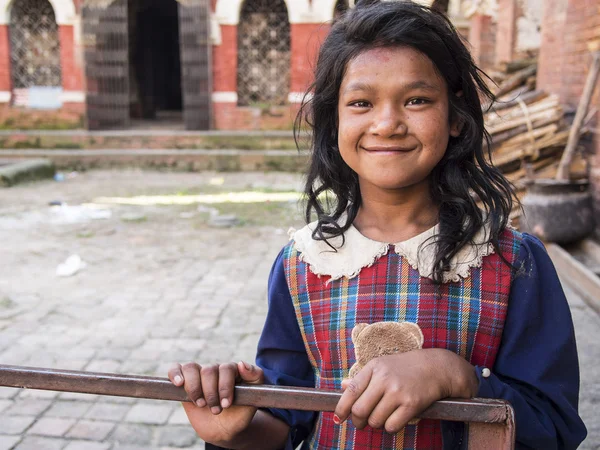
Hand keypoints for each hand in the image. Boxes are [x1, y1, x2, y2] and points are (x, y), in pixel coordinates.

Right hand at [168, 361, 263, 445]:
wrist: (225, 429)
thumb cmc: (240, 413)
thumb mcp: (254, 398)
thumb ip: (255, 377)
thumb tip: (241, 363)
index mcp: (233, 370)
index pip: (226, 368)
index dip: (224, 386)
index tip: (226, 404)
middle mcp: (215, 369)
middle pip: (208, 370)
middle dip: (211, 393)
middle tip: (216, 410)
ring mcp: (199, 374)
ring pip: (191, 368)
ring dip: (194, 388)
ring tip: (200, 404)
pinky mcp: (185, 382)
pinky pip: (176, 368)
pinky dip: (175, 373)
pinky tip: (178, 383)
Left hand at [334, 349, 477, 432]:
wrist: (436, 367)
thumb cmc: (406, 368)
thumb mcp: (382, 365)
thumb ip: (363, 378)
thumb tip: (343, 386)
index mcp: (374, 367)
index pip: (352, 391)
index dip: (341, 408)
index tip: (338, 418)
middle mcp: (384, 379)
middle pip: (360, 410)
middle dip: (358, 421)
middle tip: (361, 423)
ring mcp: (398, 392)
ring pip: (375, 421)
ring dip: (376, 424)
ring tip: (382, 417)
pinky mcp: (411, 404)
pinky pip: (392, 426)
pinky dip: (390, 427)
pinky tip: (395, 419)